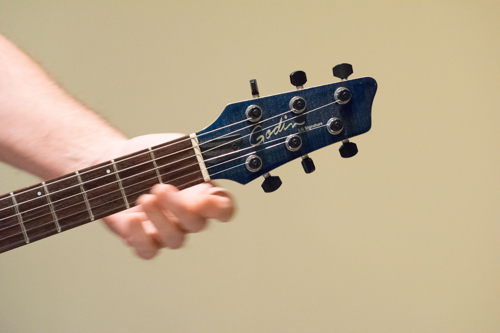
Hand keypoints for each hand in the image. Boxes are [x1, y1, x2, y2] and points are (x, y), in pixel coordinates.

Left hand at [101, 134, 235, 258]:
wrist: (115, 162)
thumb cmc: (150, 155)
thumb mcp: (175, 148)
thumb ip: (194, 153)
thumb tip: (208, 152)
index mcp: (202, 193)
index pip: (224, 209)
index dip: (219, 210)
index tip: (204, 199)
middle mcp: (187, 216)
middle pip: (196, 224)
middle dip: (180, 208)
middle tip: (160, 188)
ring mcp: (165, 230)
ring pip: (174, 239)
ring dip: (159, 221)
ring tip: (144, 198)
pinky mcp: (141, 238)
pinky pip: (148, 251)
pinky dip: (140, 238)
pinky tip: (132, 219)